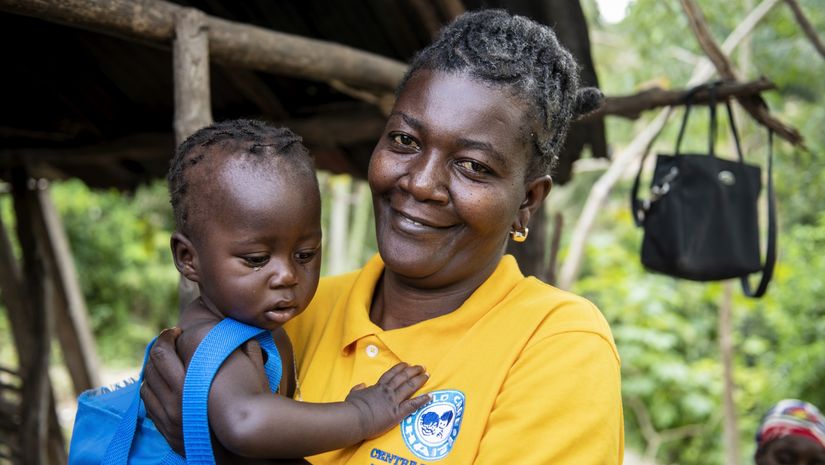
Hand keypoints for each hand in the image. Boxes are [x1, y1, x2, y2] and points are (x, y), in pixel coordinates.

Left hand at [140, 328, 267, 457]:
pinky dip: (150, 388)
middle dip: (159, 346)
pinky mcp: (166, 429)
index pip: (165, 351)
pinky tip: (161, 383)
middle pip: (152, 364)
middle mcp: (175, 399)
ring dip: (152, 367)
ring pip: (146, 383)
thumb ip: (249, 353)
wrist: (243, 450)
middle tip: (169, 340)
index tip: (176, 331)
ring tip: (164, 360)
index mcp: (192, 382)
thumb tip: (246, 335)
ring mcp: (168, 416)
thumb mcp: (254, 377)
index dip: (168, 336)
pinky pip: (147, 402)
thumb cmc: (252, 410)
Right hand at [345, 363, 429, 438]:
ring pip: (409, 387)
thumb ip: (358, 389)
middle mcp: (388, 391)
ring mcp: (393, 401)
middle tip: (422, 367)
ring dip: (419, 380)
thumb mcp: (353, 394)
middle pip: (403, 378)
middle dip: (413, 371)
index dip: (400, 368)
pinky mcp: (397, 413)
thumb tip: (361, 385)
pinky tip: (429, 396)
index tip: (407, 364)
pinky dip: (422, 400)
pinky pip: (413, 405)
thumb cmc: (352, 408)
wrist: (354, 418)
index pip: (391, 374)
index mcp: (378, 387)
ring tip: (427, 375)